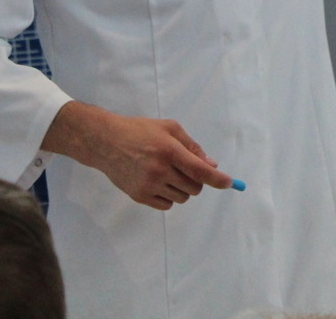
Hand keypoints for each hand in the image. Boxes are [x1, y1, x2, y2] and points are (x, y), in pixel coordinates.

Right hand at [42, 101, 233, 209]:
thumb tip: (212, 165)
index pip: (200, 171)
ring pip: (182, 198)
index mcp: (169, 150)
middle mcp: (160, 170)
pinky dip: (169, 197)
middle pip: (194, 187)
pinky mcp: (139, 196)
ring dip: (183, 189)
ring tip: (170, 173)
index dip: (218, 179)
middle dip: (197, 180)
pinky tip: (159, 182)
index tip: (229, 183)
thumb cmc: (140, 130)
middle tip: (186, 169)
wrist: (106, 142)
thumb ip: (192, 147)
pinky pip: (167, 205)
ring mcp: (148, 185)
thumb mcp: (169, 128)